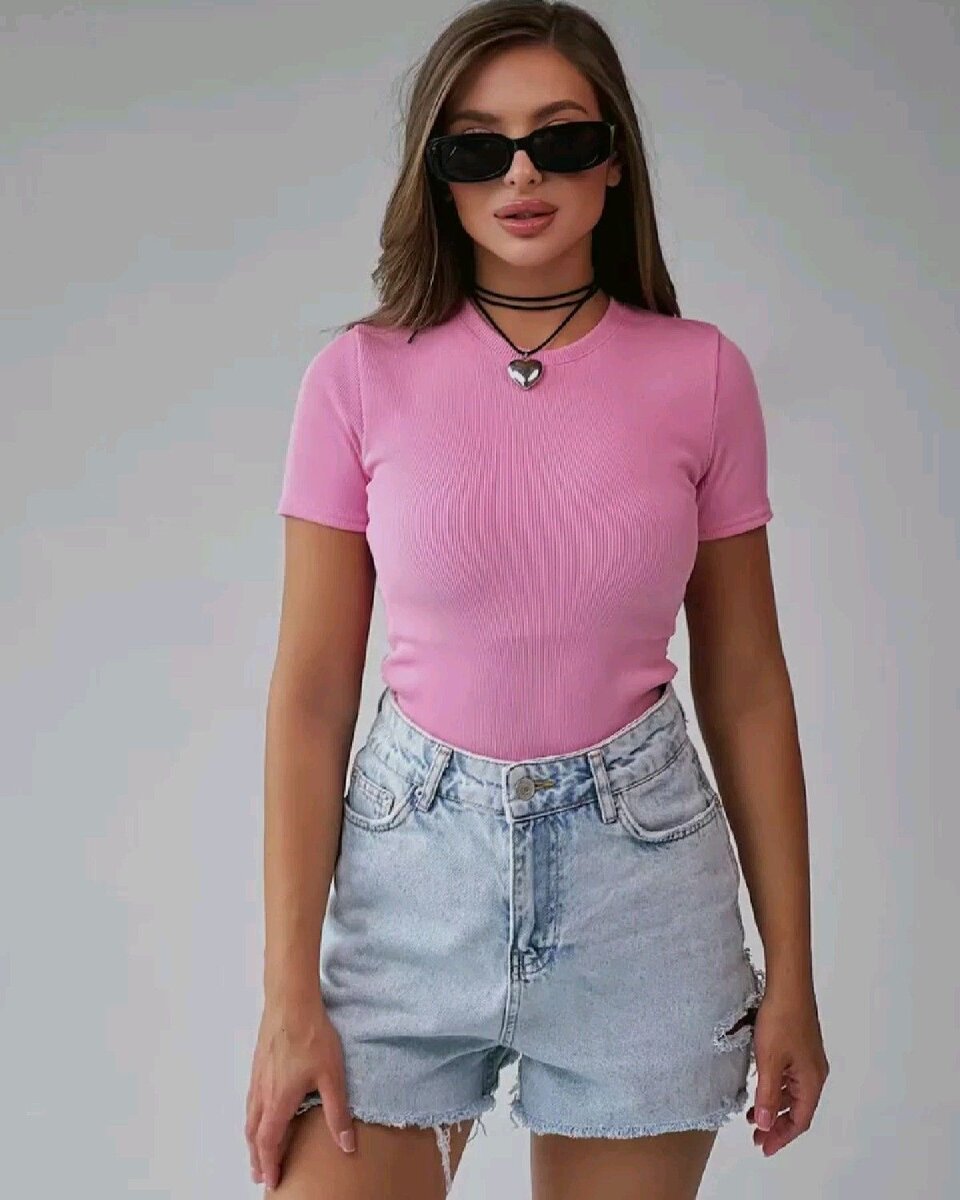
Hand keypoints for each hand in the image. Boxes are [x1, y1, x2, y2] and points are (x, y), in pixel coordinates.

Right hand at [244, 993, 355, 1189]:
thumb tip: (346, 1145)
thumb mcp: (332, 1076)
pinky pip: (251, 1100)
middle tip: (260, 1174)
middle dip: (257, 1157)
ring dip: (253, 1138)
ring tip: (258, 1149)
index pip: (269, 1143)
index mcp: (278, 1101)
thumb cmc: (311, 1035)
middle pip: (254, 1134)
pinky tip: (261, 1111)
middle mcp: (262, 1092)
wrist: (291, 1001)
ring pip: (250, 1117)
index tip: (272, 1181)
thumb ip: (337, 1113)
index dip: (270, 1164)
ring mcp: (258, 1077)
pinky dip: (253, 1118)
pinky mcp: (259, 1063)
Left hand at [746, 983, 829, 1155]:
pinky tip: (760, 1086)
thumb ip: (766, 1095)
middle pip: (797, 1109)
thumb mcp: (769, 1060)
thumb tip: (763, 1124)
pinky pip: (788, 1078)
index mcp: (811, 1080)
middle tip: (756, 1136)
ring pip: (791, 1093)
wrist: (787, 984)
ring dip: (774, 1106)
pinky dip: (775, 1088)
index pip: (800, 1120)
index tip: (763, 1147)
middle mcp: (814, 1073)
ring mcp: (807, 1059)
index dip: (781, 1136)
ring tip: (752, 1115)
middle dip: (777, 1125)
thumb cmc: (781, 1020)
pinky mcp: (798, 1047)